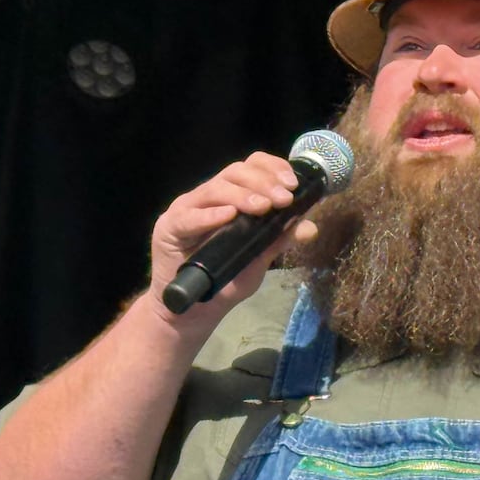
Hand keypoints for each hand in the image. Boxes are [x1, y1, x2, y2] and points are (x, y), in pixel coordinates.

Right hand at [146, 153, 317, 323]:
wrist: (194, 312)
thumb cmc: (225, 280)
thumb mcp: (258, 259)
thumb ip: (279, 240)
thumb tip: (310, 227)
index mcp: (231, 197)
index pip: (250, 167)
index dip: (272, 168)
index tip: (293, 184)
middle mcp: (208, 197)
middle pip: (234, 172)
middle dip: (263, 182)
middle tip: (284, 198)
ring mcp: (187, 210)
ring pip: (215, 189)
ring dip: (243, 195)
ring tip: (264, 207)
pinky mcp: (169, 227)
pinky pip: (190, 217)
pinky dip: (211, 215)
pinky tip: (229, 216)